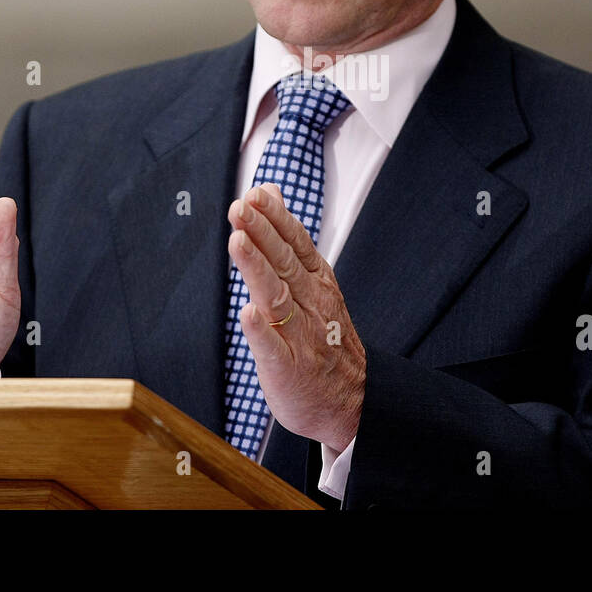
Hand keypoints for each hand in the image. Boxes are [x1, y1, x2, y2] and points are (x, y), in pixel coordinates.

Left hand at [227, 183, 364, 451]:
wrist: (354, 400)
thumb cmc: (324, 337)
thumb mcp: (312, 280)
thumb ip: (287, 238)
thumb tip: (269, 191)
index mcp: (315, 282)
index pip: (295, 243)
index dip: (275, 218)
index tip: (255, 195)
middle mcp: (309, 304)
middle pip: (283, 263)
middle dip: (261, 233)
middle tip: (240, 207)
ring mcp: (299, 336)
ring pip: (276, 298)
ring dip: (256, 269)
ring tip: (238, 243)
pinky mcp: (286, 369)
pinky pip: (272, 349)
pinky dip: (260, 332)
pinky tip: (245, 314)